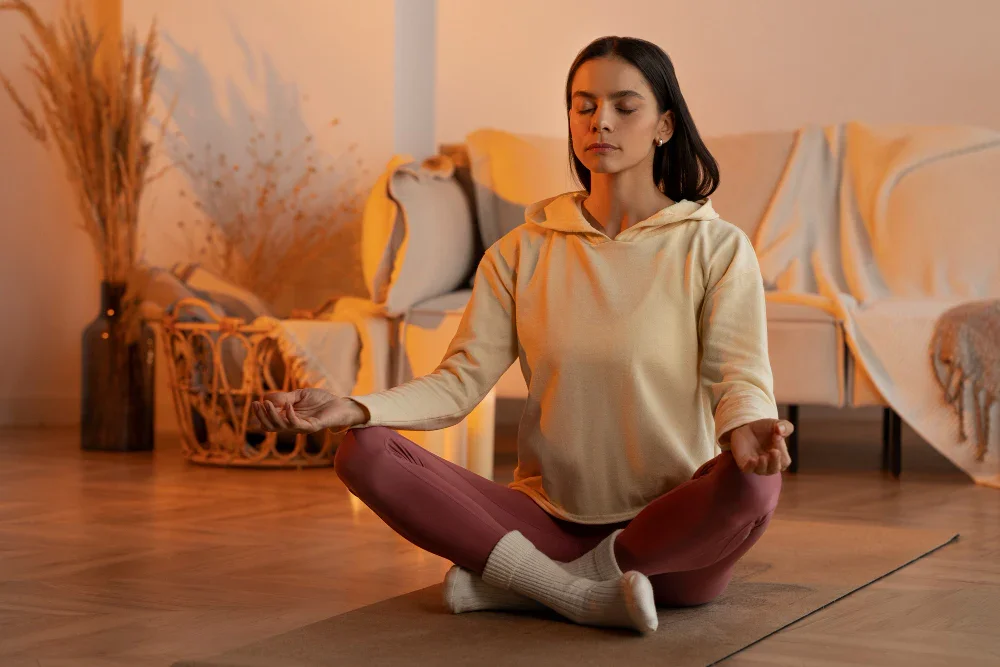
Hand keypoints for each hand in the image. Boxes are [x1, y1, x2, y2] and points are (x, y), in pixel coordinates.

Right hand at [248, 388, 366, 433]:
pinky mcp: (312, 427)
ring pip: (281, 426)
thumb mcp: (299, 395)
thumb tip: (266, 399)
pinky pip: (296, 424)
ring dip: (271, 415)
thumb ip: (284, 398)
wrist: (339, 403)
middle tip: (257, 404)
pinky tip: (288, 405)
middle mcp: (292, 425)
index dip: (260, 414)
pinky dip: (289, 415)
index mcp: (287, 418)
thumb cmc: (320, 400)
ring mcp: (301, 427)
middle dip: (262, 416)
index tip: (256, 402)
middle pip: (271, 426)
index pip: (269, 422)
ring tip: (266, 403)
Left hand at [727, 418, 793, 474]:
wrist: (746, 427)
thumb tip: (781, 430)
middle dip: (775, 462)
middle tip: (774, 451)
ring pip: (761, 471)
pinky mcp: (744, 463)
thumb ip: (785, 426)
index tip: (777, 436)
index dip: (782, 450)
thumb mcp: (776, 424)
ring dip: (763, 465)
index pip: (784, 460)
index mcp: (779, 458)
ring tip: (762, 457)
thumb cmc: (764, 429)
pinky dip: (750, 466)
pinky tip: (752, 460)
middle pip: (774, 469)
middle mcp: (769, 464)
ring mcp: (756, 465)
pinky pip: (748, 469)